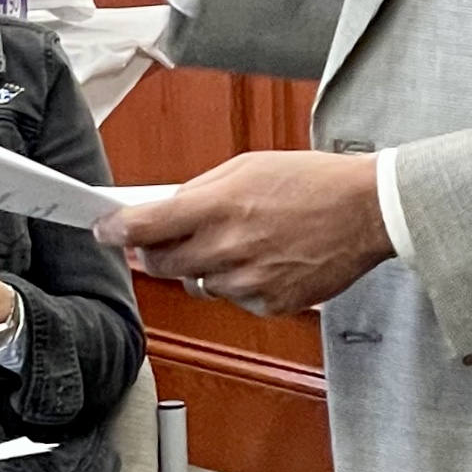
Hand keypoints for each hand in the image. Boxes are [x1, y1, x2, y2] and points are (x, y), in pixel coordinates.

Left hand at [106, 152, 390, 317]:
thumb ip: (200, 190)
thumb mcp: (248, 167)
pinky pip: (234, 299)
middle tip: (164, 237)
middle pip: (161, 263)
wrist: (368, 211)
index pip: (145, 226)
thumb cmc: (313, 182)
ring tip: (238, 241)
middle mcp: (229, 248)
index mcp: (219, 206)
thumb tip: (163, 208)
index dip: (115, 230)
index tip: (103, 229)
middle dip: (155, 250)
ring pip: (198, 283)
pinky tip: (265, 260)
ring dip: (203, 266)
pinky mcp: (269, 304)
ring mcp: (249, 281)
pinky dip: (239, 283)